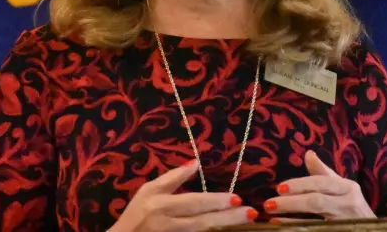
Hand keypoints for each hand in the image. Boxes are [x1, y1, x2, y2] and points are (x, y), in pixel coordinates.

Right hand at [109, 160, 257, 231]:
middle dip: (228, 217)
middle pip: (203, 221)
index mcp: (161, 205)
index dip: (215, 201)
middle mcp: (169, 224)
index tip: (237, 198)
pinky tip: (227, 230)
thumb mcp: (149, 190)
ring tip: (245, 219)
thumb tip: (196, 162)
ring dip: (225, 226)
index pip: (194, 203)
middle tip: (251, 212)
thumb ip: (173, 177)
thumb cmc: (136, 213)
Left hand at [263, 150, 375, 222]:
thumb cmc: (351, 204)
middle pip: (317, 202)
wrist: (372, 229)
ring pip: (315, 220)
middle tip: (269, 203)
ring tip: (271, 216)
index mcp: (348, 188)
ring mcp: (345, 222)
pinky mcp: (340, 231)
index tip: (280, 187)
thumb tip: (308, 154)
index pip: (322, 183)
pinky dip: (297, 227)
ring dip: (291, 219)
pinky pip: (314, 229)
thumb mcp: (341, 186)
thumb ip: (323, 172)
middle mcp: (348, 204)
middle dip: (291, 203)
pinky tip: (283, 226)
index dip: (301, 184)